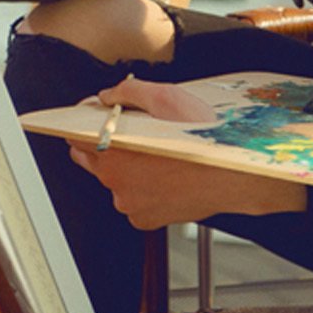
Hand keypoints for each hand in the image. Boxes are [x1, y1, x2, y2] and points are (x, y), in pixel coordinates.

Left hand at [67, 75, 306, 228]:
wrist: (237, 177)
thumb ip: (129, 93)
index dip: (85, 124)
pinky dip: (143, 188)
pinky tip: (166, 175)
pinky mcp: (145, 219)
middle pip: (91, 159)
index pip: (75, 137)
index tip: (96, 118)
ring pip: (115, 180)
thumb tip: (108, 95)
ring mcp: (130, 204)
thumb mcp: (167, 98)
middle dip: (104, 144)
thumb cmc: (206, 141)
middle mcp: (115, 182)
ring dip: (127, 167)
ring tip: (159, 155)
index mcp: (113, 151)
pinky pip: (134, 200)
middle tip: (131, 133)